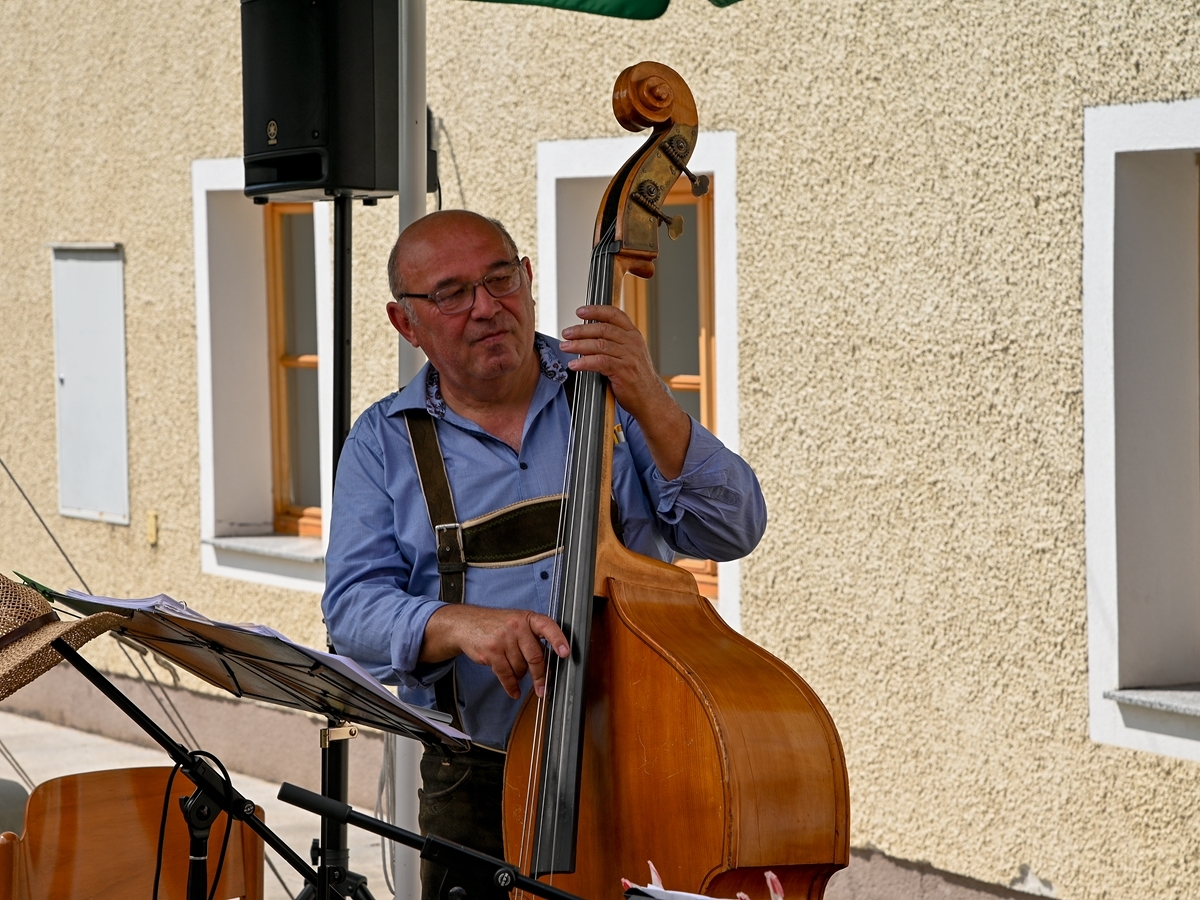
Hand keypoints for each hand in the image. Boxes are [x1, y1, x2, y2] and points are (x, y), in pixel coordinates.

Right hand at [420, 605, 569, 699]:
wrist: (466, 624)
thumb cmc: (496, 625)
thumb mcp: (517, 622)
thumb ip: (532, 637)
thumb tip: (548, 662)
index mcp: (528, 618)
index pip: (548, 627)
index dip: (558, 640)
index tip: (566, 653)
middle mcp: (517, 626)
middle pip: (535, 657)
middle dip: (540, 676)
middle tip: (543, 688)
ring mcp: (503, 639)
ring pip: (520, 668)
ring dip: (520, 676)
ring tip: (515, 672)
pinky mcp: (491, 652)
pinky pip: (506, 675)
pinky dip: (511, 686)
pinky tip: (514, 691)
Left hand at [560, 305, 665, 420]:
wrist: (650, 398)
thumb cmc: (636, 377)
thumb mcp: (630, 353)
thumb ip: (615, 342)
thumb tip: (588, 336)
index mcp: (633, 335)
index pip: (614, 315)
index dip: (596, 310)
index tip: (580, 311)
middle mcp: (632, 342)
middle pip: (603, 329)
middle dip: (581, 330)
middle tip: (566, 333)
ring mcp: (629, 356)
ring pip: (599, 345)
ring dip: (578, 345)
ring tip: (565, 347)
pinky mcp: (623, 371)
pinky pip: (599, 362)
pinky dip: (584, 362)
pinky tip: (574, 365)